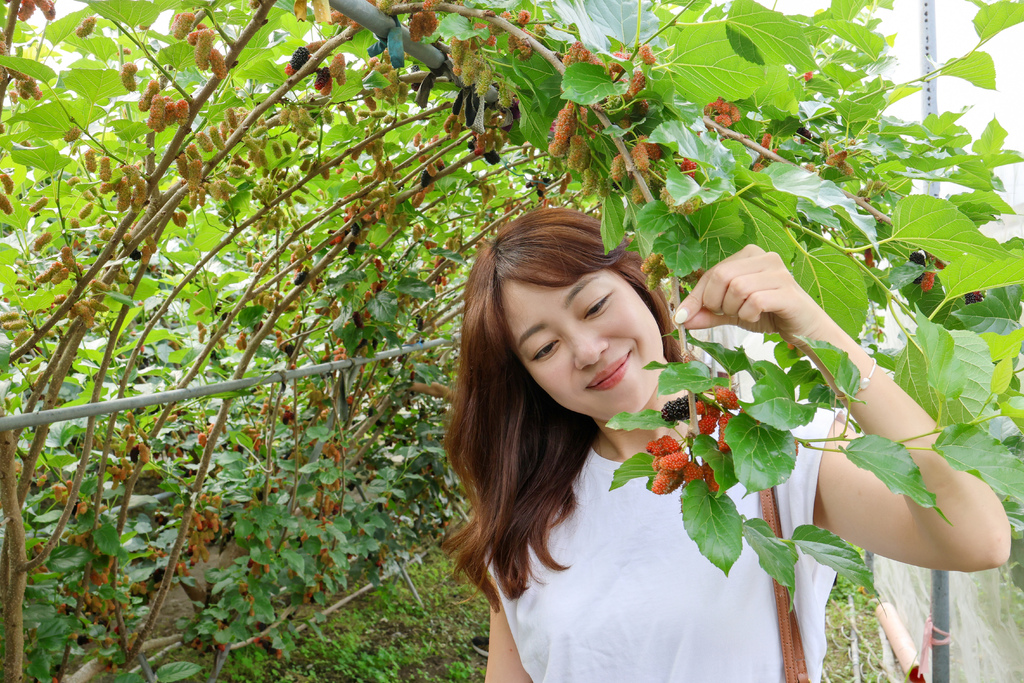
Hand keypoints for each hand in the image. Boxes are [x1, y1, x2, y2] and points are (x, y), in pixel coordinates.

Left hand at [673, 245, 831, 342]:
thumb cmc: (768, 313)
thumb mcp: (732, 312)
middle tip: (725, 313)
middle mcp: (765, 257)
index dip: (695, 297)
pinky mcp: (788, 292)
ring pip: (737, 288)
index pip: (712, 272)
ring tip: (744, 314)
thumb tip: (681, 319)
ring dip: (733, 309)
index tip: (682, 317)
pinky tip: (756, 317)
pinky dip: (749, 314)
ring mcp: (779, 272)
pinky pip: (755, 301)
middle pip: (722, 276)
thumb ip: (708, 313)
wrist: (804, 327)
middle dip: (715, 302)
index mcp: (749, 255)